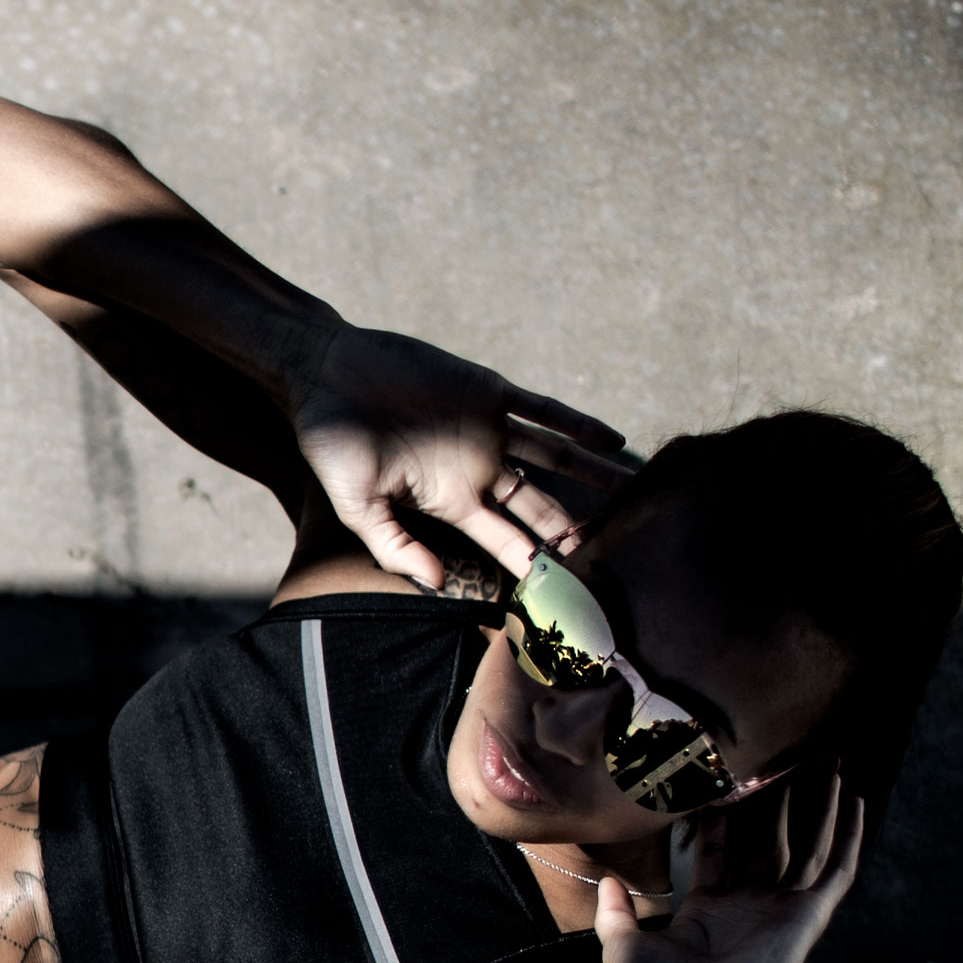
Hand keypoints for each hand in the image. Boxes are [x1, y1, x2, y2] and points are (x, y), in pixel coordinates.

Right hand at [290, 325, 640, 589]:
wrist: (327, 373)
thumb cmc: (331, 442)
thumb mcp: (357, 505)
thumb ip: (395, 545)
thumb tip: (437, 584)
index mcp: (450, 501)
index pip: (504, 541)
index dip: (535, 564)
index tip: (567, 590)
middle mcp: (477, 469)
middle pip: (540, 507)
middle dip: (575, 528)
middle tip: (616, 551)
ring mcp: (488, 429)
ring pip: (555, 458)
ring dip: (594, 475)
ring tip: (635, 491)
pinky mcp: (489, 391)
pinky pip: (545, 411)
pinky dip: (578, 425)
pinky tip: (612, 440)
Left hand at [592, 775, 866, 962]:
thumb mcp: (625, 946)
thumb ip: (616, 912)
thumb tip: (608, 881)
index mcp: (710, 910)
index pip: (720, 851)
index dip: (721, 818)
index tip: (720, 781)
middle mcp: (750, 906)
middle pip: (769, 840)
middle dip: (778, 802)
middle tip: (785, 762)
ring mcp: (782, 908)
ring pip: (808, 845)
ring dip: (819, 807)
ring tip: (828, 766)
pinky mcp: (808, 915)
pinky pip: (836, 870)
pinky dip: (848, 837)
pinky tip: (853, 803)